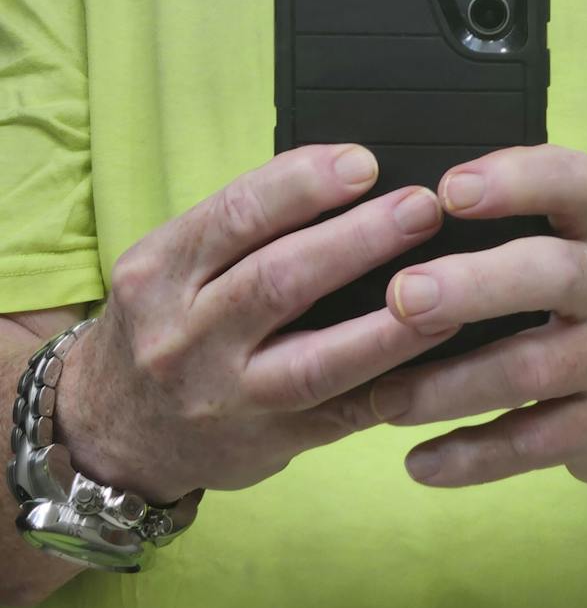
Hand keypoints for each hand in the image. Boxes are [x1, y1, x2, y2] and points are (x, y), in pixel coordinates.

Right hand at [55, 145, 456, 504]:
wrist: (113, 433)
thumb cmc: (164, 320)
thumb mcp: (171, 262)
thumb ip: (243, 224)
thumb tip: (350, 172)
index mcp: (159, 273)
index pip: (235, 216)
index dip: (305, 185)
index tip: (365, 162)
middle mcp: (186, 337)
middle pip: (280, 280)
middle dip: (359, 240)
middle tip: (422, 207)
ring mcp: (228, 399)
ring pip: (318, 361)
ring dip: (392, 323)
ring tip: (452, 286)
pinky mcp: (268, 445)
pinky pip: (344, 415)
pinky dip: (398, 382)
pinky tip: (445, 355)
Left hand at [361, 145, 586, 489]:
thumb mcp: (581, 247)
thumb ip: (515, 225)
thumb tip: (398, 216)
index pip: (573, 183)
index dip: (515, 179)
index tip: (449, 189)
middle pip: (552, 275)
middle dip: (474, 284)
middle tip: (404, 296)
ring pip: (530, 370)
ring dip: (449, 386)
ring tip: (384, 397)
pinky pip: (531, 444)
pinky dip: (471, 457)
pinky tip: (419, 463)